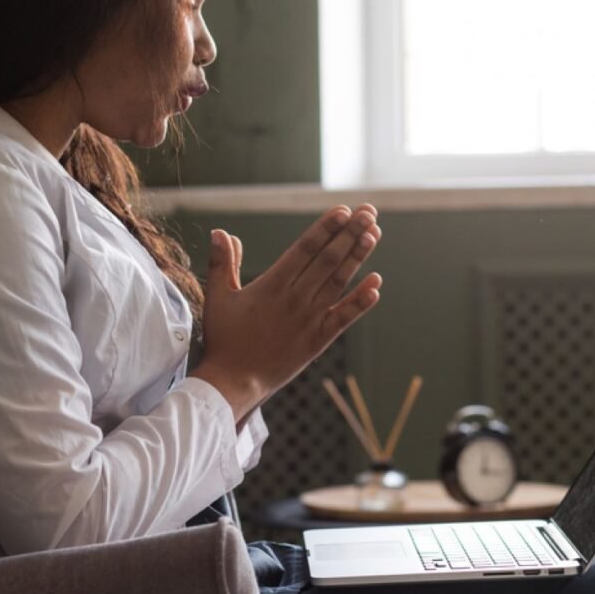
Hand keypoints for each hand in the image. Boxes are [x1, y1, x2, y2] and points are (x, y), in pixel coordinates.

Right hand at [191, 204, 382, 421]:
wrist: (234, 383)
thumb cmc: (224, 339)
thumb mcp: (218, 297)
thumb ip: (222, 263)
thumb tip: (220, 231)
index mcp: (272, 285)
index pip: (305, 248)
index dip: (326, 228)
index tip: (342, 210)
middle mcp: (295, 299)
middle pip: (328, 260)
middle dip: (350, 233)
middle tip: (368, 211)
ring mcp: (309, 320)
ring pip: (339, 282)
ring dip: (358, 257)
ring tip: (374, 233)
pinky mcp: (318, 340)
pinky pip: (344, 317)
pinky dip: (361, 301)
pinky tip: (377, 284)